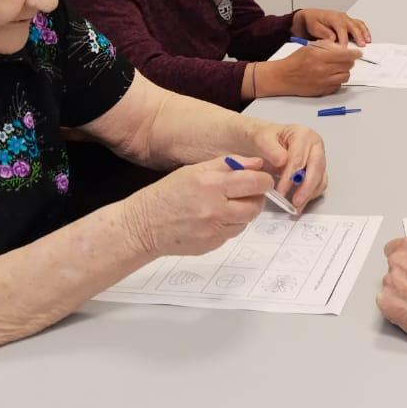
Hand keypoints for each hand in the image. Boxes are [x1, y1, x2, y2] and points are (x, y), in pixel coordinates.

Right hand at [123, 154, 269, 256]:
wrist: (144, 226)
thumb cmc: (167, 194)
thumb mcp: (195, 170)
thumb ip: (229, 164)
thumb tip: (257, 163)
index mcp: (211, 185)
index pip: (254, 183)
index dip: (263, 180)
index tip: (260, 178)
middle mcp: (215, 209)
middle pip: (256, 205)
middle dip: (257, 196)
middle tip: (249, 191)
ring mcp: (215, 230)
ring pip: (247, 220)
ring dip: (245, 210)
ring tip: (228, 203)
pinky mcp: (213, 244)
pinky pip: (234, 232)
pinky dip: (232, 223)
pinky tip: (216, 217)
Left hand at [247, 122, 327, 211]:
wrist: (266, 142)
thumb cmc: (265, 139)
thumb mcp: (261, 139)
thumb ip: (270, 149)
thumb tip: (282, 161)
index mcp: (303, 134)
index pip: (299, 158)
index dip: (290, 177)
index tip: (281, 191)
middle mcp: (314, 145)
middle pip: (316, 168)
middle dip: (306, 187)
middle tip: (295, 202)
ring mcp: (317, 158)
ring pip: (320, 178)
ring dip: (310, 194)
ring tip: (297, 206)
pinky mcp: (316, 170)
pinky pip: (319, 184)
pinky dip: (311, 195)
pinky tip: (300, 202)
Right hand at [267, 43, 360, 95]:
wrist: (283, 77)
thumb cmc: (296, 60)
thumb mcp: (310, 47)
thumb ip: (327, 46)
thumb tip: (343, 48)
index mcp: (320, 57)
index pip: (346, 56)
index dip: (354, 54)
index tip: (358, 53)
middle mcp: (324, 70)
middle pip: (348, 66)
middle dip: (349, 61)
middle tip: (345, 59)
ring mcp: (324, 82)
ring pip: (345, 76)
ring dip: (344, 71)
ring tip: (338, 68)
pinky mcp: (323, 91)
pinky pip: (338, 86)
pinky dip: (338, 80)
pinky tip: (331, 76)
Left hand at [293, 8, 370, 44]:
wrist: (311, 16)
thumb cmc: (313, 22)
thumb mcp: (315, 27)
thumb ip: (324, 32)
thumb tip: (333, 38)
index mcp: (334, 18)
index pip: (341, 29)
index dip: (344, 39)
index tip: (345, 48)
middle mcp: (342, 17)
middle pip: (353, 26)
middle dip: (358, 36)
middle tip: (361, 46)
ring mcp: (347, 19)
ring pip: (359, 24)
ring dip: (364, 33)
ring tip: (367, 42)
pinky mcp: (349, 22)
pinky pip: (360, 25)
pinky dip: (365, 31)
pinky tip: (367, 38)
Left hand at [376, 237, 406, 350]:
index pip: (394, 248)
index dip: (405, 260)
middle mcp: (398, 263)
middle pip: (392, 269)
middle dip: (404, 278)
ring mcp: (391, 285)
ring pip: (389, 288)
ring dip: (400, 295)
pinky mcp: (388, 307)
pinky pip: (386, 306)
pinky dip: (397, 310)